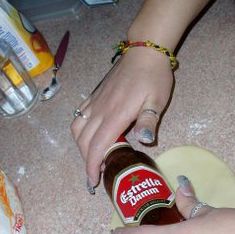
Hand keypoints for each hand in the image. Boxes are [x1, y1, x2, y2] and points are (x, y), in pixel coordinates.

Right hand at [71, 47, 172, 189]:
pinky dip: (79, 131)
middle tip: (97, 174)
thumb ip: (148, 121)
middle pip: (84, 141)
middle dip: (87, 161)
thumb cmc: (154, 78)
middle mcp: (100, 110)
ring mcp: (95, 102)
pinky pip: (79, 116)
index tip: (92, 182)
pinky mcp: (94, 96)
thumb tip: (142, 142)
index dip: (93, 166)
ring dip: (81, 147)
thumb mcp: (157, 101)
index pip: (98, 146)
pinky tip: (89, 135)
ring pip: (77, 129)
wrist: (144, 51)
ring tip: (93, 156)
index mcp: (116, 115)